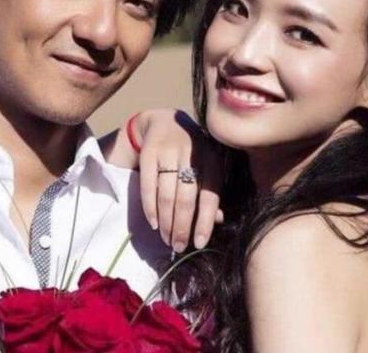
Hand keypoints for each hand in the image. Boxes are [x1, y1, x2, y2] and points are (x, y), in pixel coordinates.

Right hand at [133, 109, 223, 252]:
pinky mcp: (149, 151)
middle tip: (178, 246)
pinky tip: (153, 223)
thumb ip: (211, 192)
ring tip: (166, 239)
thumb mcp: (205, 166)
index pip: (210, 195)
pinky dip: (150, 207)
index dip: (205, 221)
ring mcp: (169, 150)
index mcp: (212, 157)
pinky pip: (148, 185)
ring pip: (167, 194)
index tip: (199, 244)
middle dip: (182, 226)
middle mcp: (192, 152)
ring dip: (166, 221)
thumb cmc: (190, 151)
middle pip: (186, 198)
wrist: (162, 121)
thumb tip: (219, 220)